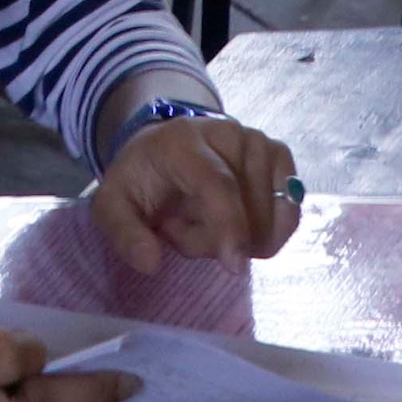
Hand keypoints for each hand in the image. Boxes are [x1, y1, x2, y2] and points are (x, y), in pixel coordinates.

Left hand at [89, 108, 305, 271]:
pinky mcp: (280, 156)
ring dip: (238, 238)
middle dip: (215, 241)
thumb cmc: (141, 180)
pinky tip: (236, 221)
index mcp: (184, 142)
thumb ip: (124, 234)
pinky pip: (288, 214)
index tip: (235, 267)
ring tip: (205, 220)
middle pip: (246, 212)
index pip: (219, 185)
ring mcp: (260, 142)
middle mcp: (230, 134)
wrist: (163, 148)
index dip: (230, 227)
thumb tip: (151, 263)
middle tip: (181, 229)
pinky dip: (264, 231)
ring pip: (268, 219)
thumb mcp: (112, 206)